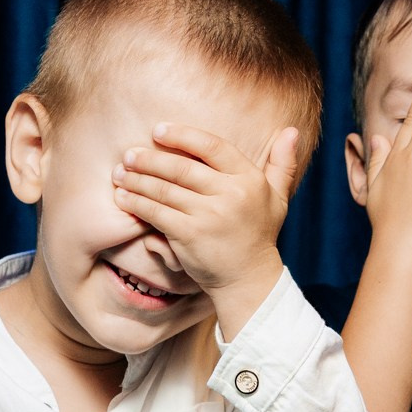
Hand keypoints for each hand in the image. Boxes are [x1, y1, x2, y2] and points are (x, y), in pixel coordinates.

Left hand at [113, 123, 298, 304]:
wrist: (248, 280)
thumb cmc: (259, 236)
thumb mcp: (277, 198)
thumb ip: (283, 164)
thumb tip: (292, 131)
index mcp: (248, 180)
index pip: (212, 147)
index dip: (183, 136)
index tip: (159, 130)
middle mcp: (230, 195)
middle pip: (181, 167)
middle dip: (150, 158)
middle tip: (129, 154)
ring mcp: (208, 216)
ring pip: (164, 189)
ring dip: (137, 180)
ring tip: (119, 172)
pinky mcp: (189, 236)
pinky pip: (157, 213)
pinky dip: (137, 204)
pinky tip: (123, 197)